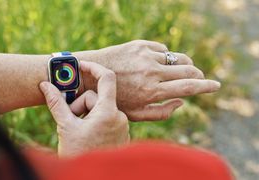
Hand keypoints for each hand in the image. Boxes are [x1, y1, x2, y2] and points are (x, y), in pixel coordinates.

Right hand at [39, 61, 129, 156]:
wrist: (92, 178)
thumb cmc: (80, 155)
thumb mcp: (66, 127)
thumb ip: (56, 103)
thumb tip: (45, 85)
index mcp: (108, 112)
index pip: (107, 78)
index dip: (93, 68)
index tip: (81, 65)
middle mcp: (119, 117)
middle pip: (96, 97)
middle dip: (80, 104)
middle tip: (69, 119)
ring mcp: (121, 126)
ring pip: (100, 108)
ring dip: (85, 114)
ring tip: (77, 131)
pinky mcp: (119, 133)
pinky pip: (105, 118)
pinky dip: (93, 121)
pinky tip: (85, 134)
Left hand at [76, 40, 219, 120]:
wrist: (89, 75)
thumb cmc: (113, 98)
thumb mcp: (135, 114)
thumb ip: (161, 112)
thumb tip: (181, 100)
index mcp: (151, 91)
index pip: (189, 86)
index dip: (206, 86)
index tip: (216, 85)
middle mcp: (151, 72)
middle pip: (188, 70)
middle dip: (197, 75)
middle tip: (198, 78)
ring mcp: (146, 56)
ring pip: (178, 58)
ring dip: (182, 66)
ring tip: (178, 72)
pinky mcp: (139, 44)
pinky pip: (163, 49)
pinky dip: (165, 57)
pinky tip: (157, 63)